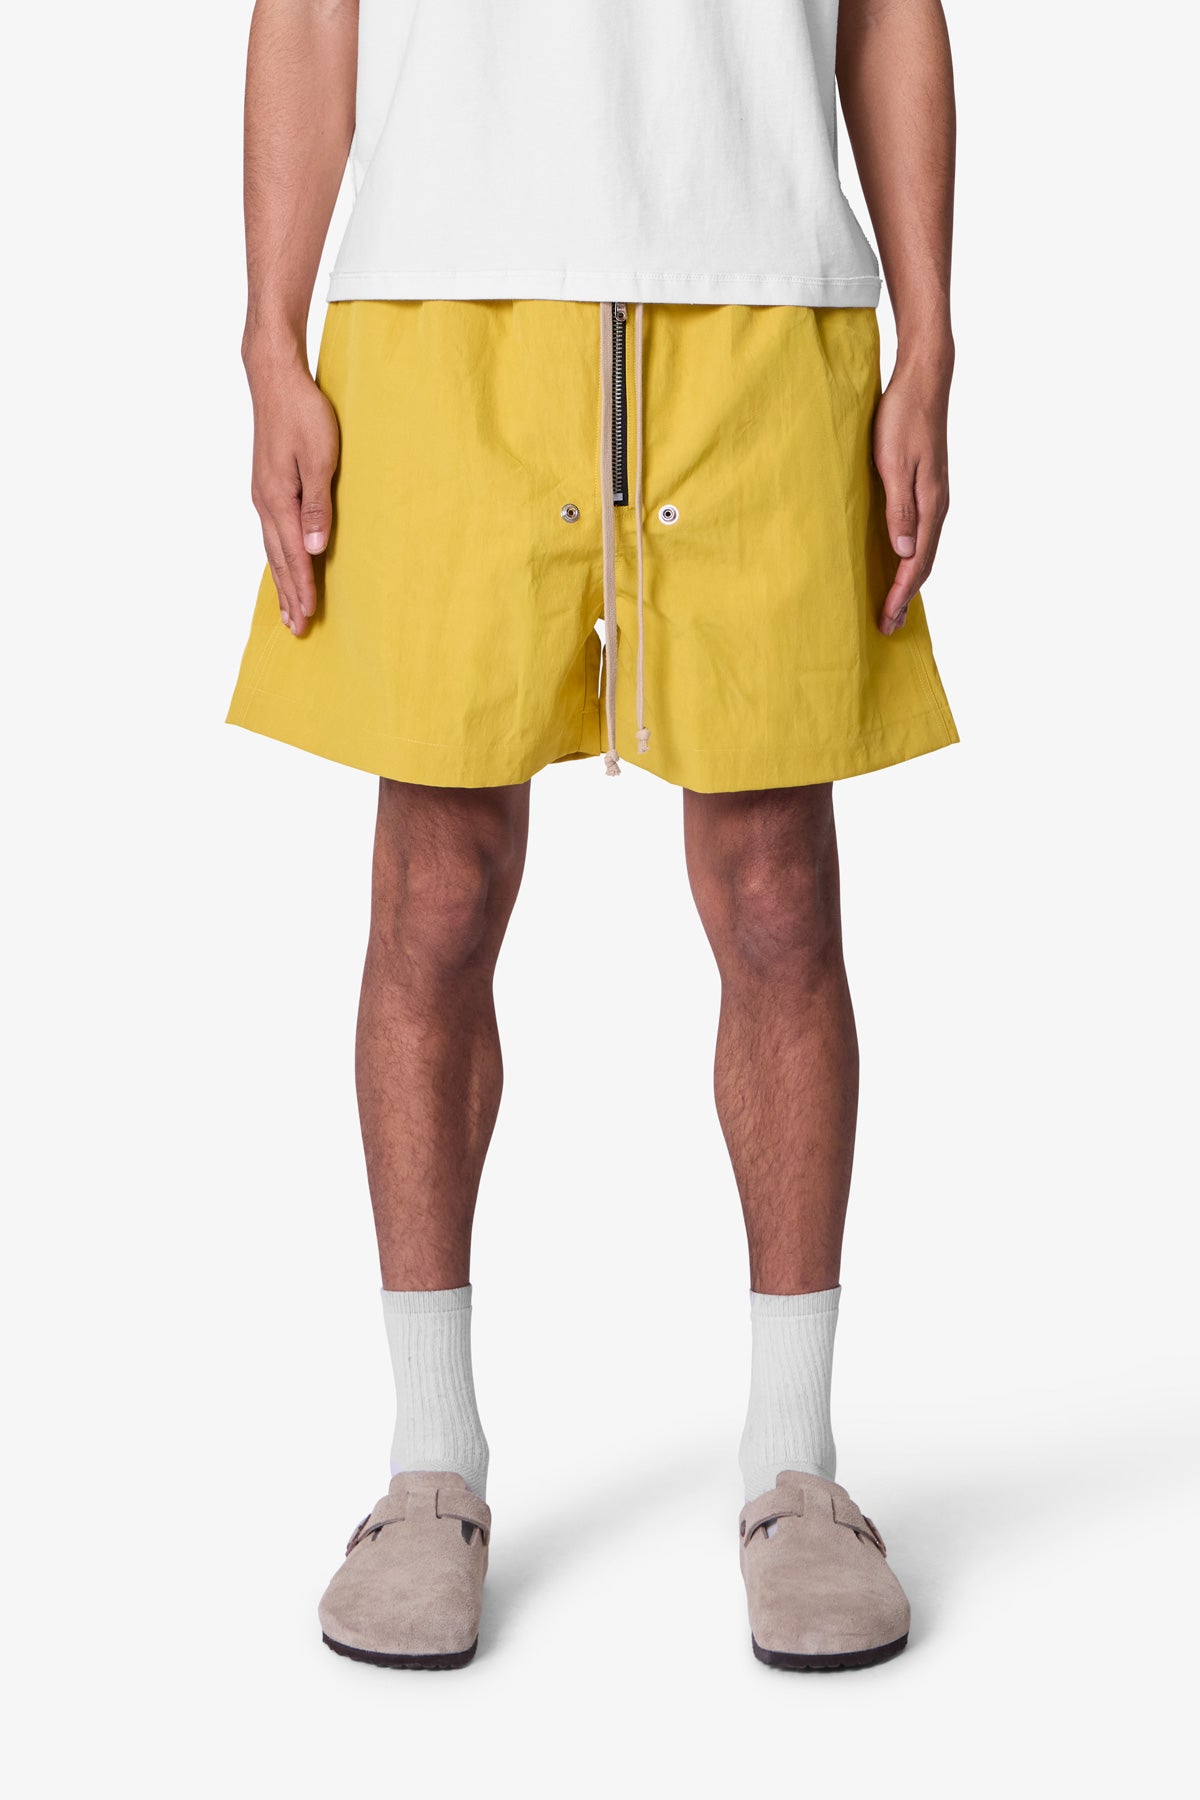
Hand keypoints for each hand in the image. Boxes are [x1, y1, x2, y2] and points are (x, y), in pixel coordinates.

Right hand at [247, 348, 339, 636]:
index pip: (294, 556)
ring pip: (272, 550)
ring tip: (287, 611)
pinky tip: (280, 565)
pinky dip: (276, 558)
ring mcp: (262, 496)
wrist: (274, 379)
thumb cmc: (303, 413)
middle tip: (296, 630)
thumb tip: (315, 549)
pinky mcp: (266, 487)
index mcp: (279, 500)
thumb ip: (319, 506)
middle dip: (289, 596)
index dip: (303, 589)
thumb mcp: (320, 459)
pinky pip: (271, 534)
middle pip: (278, 560)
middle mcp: (265, 503)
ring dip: (281, 582)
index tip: (308, 618)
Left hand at [872, 359, 950, 635]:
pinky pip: (920, 533)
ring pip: (923, 550)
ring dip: (908, 580)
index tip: (887, 620)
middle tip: (888, 625)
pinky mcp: (927, 488)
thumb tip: (904, 551)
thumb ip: (900, 508)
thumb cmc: (903, 417)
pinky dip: (909, 557)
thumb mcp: (895, 464)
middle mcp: (937, 506)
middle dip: (905, 597)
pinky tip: (898, 561)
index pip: (916, 563)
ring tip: (893, 604)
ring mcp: (934, 497)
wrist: (924, 380)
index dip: (901, 594)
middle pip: (923, 563)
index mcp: (931, 505)